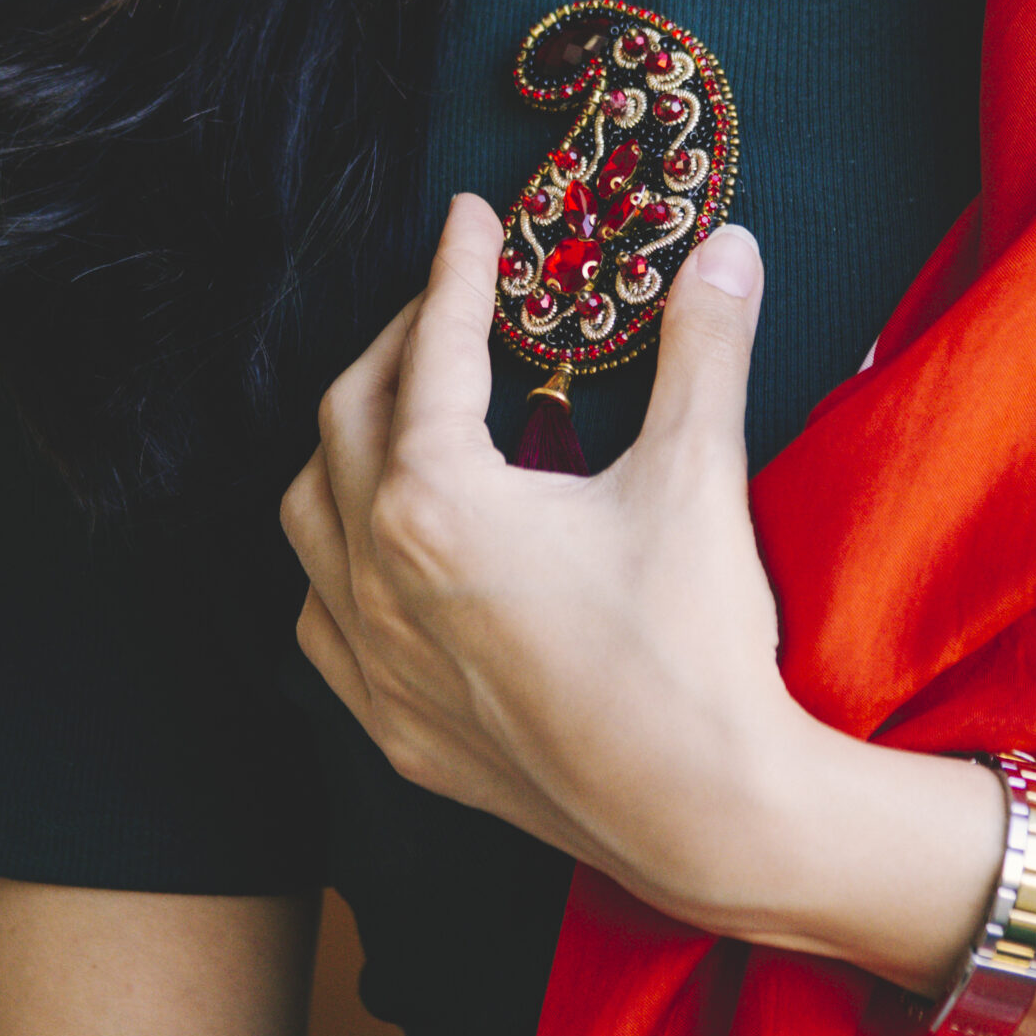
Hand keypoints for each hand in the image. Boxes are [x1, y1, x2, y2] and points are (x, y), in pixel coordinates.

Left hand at [280, 192, 818, 928]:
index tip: (471, 219)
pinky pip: (320, 618)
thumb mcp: (697, 475)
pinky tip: (383, 550)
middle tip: (452, 305)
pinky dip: (336, 561)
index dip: (455, 271)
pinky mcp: (391, 726)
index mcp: (436, 500)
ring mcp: (373, 658)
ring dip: (346, 447)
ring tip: (407, 413)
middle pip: (349, 415)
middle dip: (397, 343)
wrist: (707, 815)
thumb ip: (704, 348)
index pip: (432, 350)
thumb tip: (727, 246)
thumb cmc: (695, 646)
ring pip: (307, 516)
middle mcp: (378, 574)